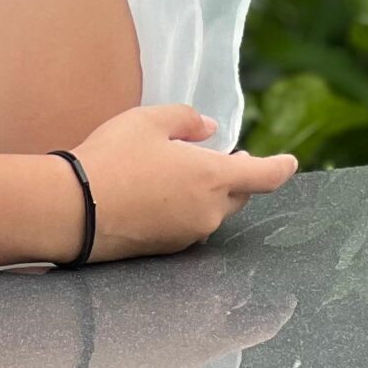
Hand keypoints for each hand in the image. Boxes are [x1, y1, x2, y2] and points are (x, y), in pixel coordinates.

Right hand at [71, 103, 298, 263]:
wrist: (75, 209)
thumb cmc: (113, 158)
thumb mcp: (148, 121)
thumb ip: (186, 119)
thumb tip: (210, 129)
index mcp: (213, 177)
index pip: (265, 176)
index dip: (281, 167)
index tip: (291, 162)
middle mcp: (209, 211)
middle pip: (240, 194)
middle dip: (240, 175)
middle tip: (232, 157)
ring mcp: (189, 233)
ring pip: (214, 211)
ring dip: (211, 192)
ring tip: (187, 172)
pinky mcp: (169, 248)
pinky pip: (192, 224)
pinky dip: (189, 207)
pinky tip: (164, 194)